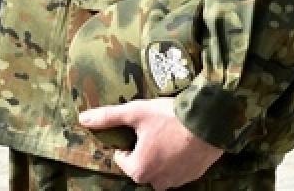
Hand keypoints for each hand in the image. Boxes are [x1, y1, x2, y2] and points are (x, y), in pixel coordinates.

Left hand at [77, 98, 223, 190]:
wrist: (211, 120)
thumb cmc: (170, 117)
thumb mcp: (136, 112)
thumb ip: (108, 117)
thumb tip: (82, 119)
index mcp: (138, 170)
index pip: (122, 157)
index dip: (129, 139)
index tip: (142, 127)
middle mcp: (156, 182)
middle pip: (141, 164)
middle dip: (145, 148)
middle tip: (156, 128)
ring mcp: (176, 181)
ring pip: (159, 168)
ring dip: (161, 154)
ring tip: (170, 133)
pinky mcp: (192, 176)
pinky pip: (177, 168)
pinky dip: (177, 157)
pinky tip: (183, 140)